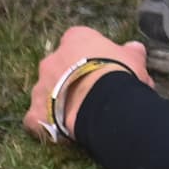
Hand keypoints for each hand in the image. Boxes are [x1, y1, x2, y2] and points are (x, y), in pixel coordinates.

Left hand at [26, 25, 151, 143]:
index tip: (102, 64)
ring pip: (46, 91)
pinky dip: (46, 122)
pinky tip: (60, 129)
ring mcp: (40, 87)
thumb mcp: (134, 59)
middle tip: (91, 89)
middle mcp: (51, 60)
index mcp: (75, 40)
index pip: (78, 40)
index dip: (90, 53)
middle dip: (70, 75)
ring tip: (78, 112)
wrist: (102, 103)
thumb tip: (133, 48)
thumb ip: (130, 52)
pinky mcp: (35, 113)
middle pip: (58, 65)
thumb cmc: (119, 74)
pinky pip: (37, 117)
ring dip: (58, 99)